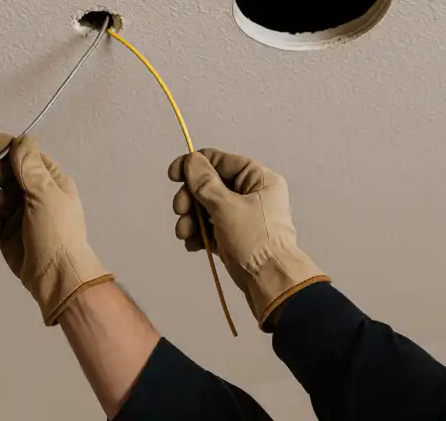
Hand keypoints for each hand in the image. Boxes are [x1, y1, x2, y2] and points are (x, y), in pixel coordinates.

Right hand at [0, 133, 113, 324]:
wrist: (55, 276)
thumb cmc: (57, 233)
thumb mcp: (45, 193)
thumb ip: (29, 165)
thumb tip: (22, 139)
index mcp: (51, 179)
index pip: (27, 154)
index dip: (10, 148)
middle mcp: (35, 193)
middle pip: (7, 173)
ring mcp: (20, 213)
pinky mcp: (6, 231)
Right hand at [168, 149, 328, 329]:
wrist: (272, 285)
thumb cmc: (255, 242)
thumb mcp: (226, 207)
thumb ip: (205, 183)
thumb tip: (192, 161)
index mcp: (258, 179)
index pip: (221, 161)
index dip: (194, 165)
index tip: (173, 175)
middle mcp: (252, 194)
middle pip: (210, 186)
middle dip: (190, 199)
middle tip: (180, 211)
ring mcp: (243, 217)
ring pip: (207, 208)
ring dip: (191, 219)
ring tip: (184, 234)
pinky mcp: (235, 237)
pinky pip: (211, 228)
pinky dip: (199, 234)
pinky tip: (193, 245)